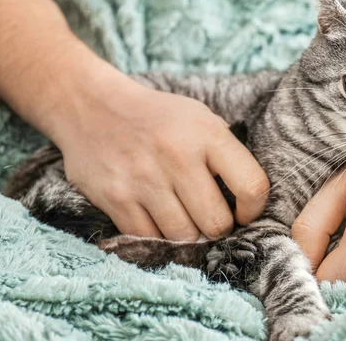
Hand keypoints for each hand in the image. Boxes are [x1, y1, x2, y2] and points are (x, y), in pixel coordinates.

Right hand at [56, 73, 268, 240]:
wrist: (91, 106)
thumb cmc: (157, 117)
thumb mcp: (200, 117)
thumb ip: (226, 151)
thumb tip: (251, 197)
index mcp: (207, 134)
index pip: (251, 186)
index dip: (254, 209)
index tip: (244, 212)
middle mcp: (177, 157)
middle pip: (216, 223)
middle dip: (218, 228)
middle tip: (210, 219)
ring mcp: (144, 180)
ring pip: (184, 237)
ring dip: (188, 235)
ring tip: (184, 219)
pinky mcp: (116, 199)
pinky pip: (149, 238)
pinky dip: (158, 237)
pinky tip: (158, 220)